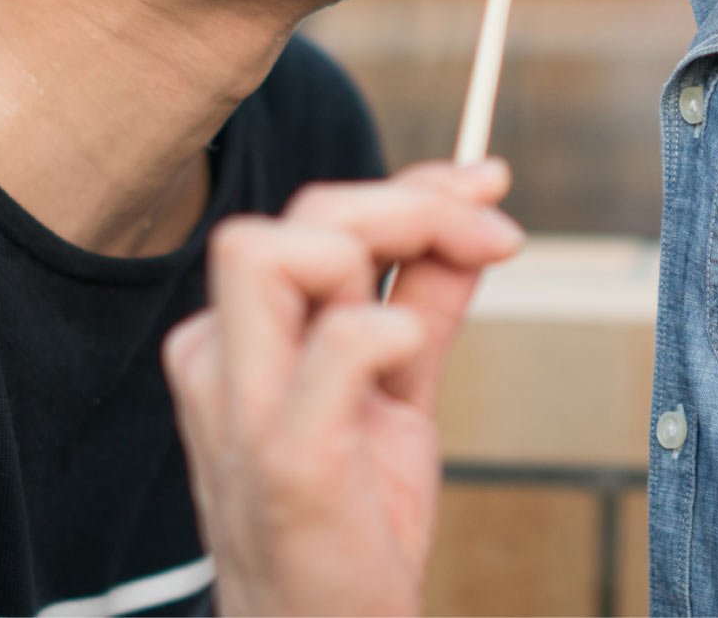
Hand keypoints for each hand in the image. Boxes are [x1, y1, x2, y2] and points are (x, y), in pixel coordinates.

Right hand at [163, 160, 523, 615]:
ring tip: (442, 304)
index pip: (314, 216)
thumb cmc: (350, 531)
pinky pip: (332, 350)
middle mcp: (225, 361)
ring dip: (380, 247)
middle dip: (404, 203)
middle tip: (492, 231)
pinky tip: (412, 353)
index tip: (484, 187)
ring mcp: (245, 409)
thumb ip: (425, 302)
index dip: (408, 186)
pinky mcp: (285, 462)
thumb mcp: (395, 395)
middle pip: (295, 217)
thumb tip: (477, 219)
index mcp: (243, 340)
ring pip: (272, 254)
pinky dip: (386, 329)